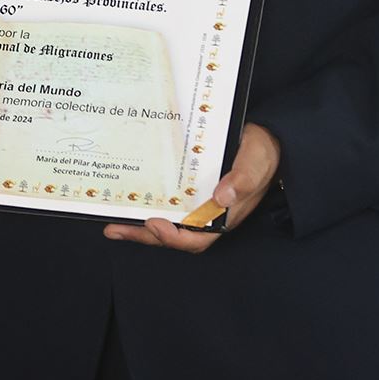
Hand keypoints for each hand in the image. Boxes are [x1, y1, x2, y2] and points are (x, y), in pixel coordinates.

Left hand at [100, 122, 280, 252]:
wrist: (266, 140)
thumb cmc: (262, 155)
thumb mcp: (255, 162)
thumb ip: (242, 179)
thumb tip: (222, 197)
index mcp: (223, 217)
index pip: (196, 238)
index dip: (173, 237)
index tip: (154, 224)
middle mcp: (207, 216)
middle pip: (173, 234)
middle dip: (144, 234)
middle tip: (116, 228)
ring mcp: (197, 204)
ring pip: (166, 221)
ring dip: (140, 224)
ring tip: (113, 223)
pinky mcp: (189, 191)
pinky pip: (166, 203)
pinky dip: (148, 204)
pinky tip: (130, 199)